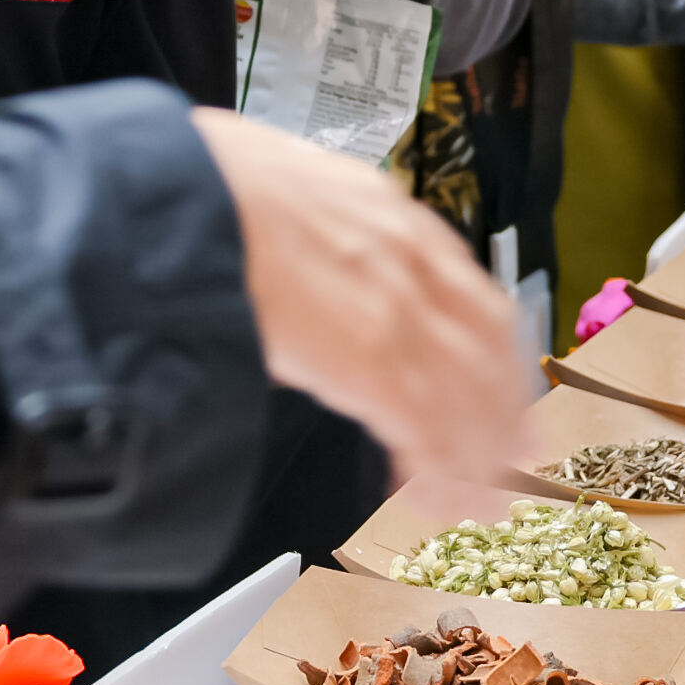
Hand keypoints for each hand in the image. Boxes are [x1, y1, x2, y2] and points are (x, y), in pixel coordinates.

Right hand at [190, 109, 531, 498]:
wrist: (174, 192)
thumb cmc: (204, 185)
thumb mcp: (284, 193)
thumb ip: (316, 240)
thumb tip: (299, 273)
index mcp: (390, 217)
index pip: (473, 296)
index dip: (496, 354)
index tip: (504, 388)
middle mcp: (409, 262)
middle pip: (487, 353)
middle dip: (504, 414)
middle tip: (511, 459)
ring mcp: (396, 310)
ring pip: (466, 399)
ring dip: (477, 455)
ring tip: (475, 500)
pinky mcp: (371, 360)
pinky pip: (425, 431)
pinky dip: (434, 471)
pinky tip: (428, 499)